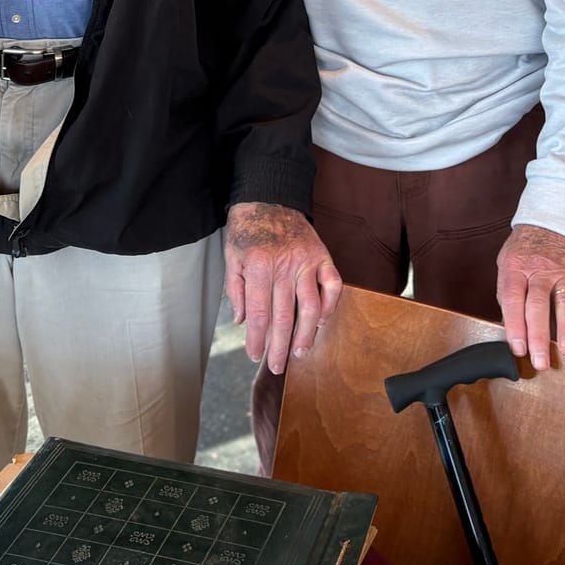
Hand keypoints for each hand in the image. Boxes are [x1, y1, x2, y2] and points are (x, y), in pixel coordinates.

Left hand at [224, 202, 342, 375]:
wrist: (269, 198)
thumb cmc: (247, 230)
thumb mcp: (231, 257)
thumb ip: (236, 290)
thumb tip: (243, 322)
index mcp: (258, 266)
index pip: (259, 313)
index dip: (257, 339)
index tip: (255, 355)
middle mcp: (284, 265)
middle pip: (283, 317)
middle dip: (278, 346)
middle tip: (276, 366)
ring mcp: (307, 261)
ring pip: (310, 307)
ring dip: (306, 335)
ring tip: (300, 353)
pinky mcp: (322, 256)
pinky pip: (332, 286)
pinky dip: (330, 306)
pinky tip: (321, 322)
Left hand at [495, 224, 564, 370]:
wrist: (557, 226)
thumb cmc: (527, 252)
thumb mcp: (509, 265)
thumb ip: (509, 295)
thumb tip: (511, 331)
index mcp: (516, 267)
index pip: (513, 299)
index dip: (515, 325)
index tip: (517, 348)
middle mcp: (540, 271)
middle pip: (538, 305)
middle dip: (538, 336)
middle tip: (539, 361)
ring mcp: (563, 276)